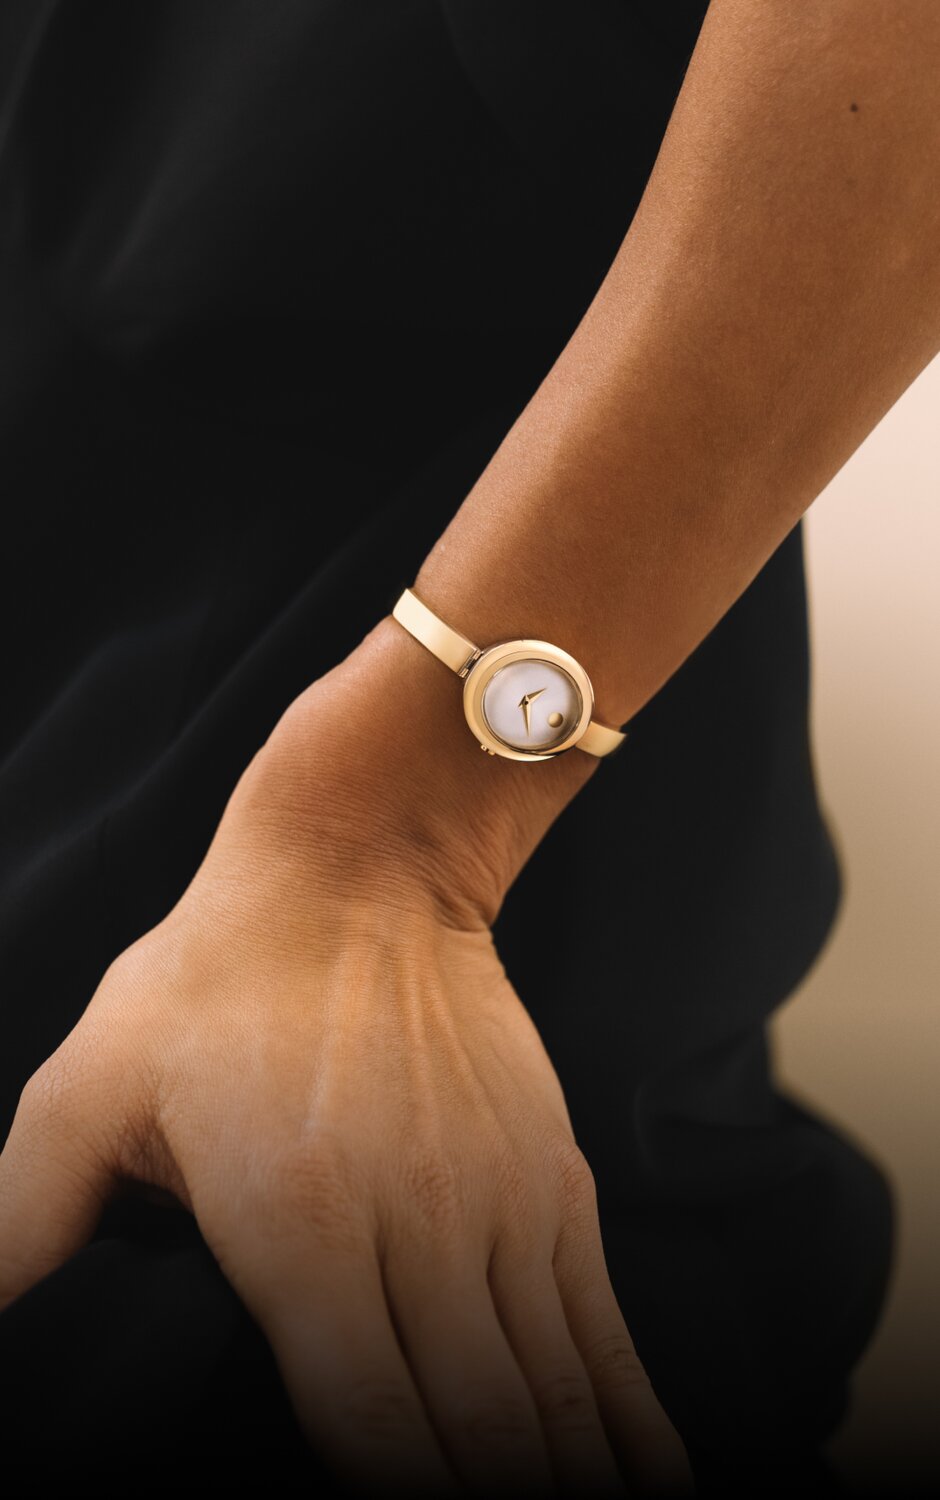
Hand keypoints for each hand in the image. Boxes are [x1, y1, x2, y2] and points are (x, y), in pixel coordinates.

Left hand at [0, 622, 691, 1496]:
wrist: (359, 870)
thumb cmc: (217, 979)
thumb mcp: (89, 1089)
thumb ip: (17, 1225)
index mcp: (300, 1231)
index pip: (371, 1431)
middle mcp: (423, 1232)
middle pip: (481, 1433)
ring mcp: (503, 1205)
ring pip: (554, 1393)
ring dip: (577, 1478)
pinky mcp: (551, 1177)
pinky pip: (602, 1324)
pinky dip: (631, 1414)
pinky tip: (655, 1472)